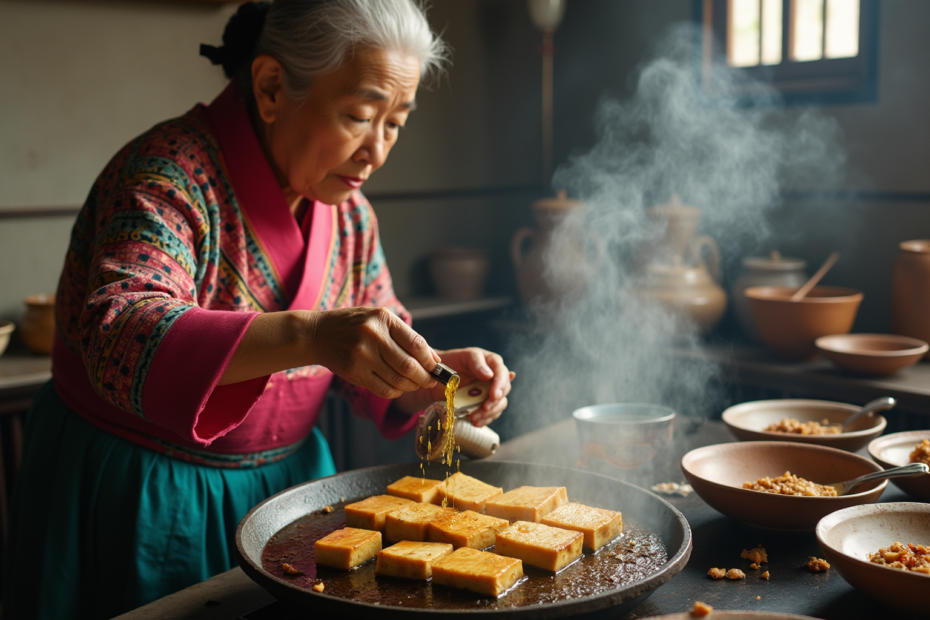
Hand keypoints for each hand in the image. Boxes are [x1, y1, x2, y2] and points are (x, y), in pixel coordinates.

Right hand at [309, 307, 439, 397]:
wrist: (317, 334)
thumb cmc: (354, 325)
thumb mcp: (379, 319)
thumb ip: (405, 336)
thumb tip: (434, 359)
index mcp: (383, 319)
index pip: (416, 344)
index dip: (430, 360)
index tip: (435, 367)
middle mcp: (373, 336)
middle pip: (409, 366)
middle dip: (424, 377)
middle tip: (429, 381)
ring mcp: (362, 355)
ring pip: (398, 380)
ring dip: (411, 386)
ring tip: (413, 384)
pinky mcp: (354, 372)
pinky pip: (383, 389)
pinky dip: (395, 392)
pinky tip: (397, 388)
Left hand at [395, 348, 513, 426]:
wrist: (432, 381)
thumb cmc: (444, 365)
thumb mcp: (458, 357)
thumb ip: (474, 362)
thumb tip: (489, 375)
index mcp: (487, 361)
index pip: (500, 369)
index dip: (500, 382)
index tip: (494, 394)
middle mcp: (492, 376)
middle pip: (505, 387)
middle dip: (496, 400)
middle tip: (485, 407)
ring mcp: (488, 391)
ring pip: (500, 402)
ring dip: (490, 412)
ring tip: (474, 417)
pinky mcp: (482, 403)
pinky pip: (491, 413)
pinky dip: (484, 419)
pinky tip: (474, 421)